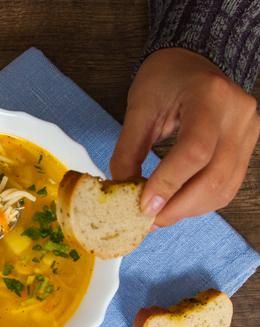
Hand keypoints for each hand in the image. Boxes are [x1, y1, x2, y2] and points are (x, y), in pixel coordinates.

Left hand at [110, 48, 258, 226]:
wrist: (194, 62)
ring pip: (223, 189)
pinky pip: (226, 187)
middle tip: (148, 220)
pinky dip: (198, 203)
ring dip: (187, 209)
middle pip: (215, 178)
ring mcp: (248, 134)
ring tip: (159, 214)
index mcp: (210, 97)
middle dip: (177, 207)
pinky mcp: (246, 149)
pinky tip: (176, 204)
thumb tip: (122, 191)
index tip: (143, 205)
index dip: (168, 183)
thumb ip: (128, 150)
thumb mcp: (139, 107)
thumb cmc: (166, 79)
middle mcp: (238, 116)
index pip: (195, 150)